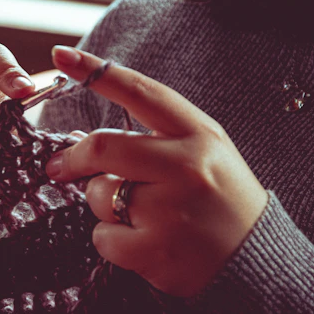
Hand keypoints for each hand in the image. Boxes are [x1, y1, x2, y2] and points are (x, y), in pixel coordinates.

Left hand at [46, 46, 268, 296]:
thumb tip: (82, 140)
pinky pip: (103, 236)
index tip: (62, 55)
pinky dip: (110, 239)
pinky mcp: (156, 249)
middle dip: (73, 157)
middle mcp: (186, 166)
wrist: (253, 258)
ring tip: (136, 214)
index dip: (96, 72)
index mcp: (198, 134)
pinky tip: (139, 241)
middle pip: (103, 146)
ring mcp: (171, 210)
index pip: (139, 92)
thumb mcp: (201, 153)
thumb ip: (151, 139)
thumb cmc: (219, 199)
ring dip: (103, 203)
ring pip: (99, 194)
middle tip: (59, 166)